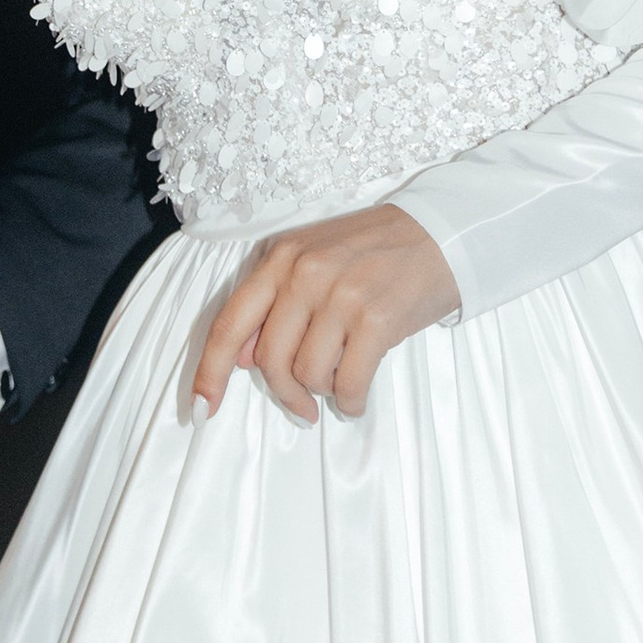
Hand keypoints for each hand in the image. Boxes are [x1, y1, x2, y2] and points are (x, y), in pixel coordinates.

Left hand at [190, 204, 459, 424]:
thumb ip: (273, 303)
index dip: (209, 373)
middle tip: (303, 406)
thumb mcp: (313, 260)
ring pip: (308, 374)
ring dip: (323, 393)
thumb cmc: (375, 252)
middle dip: (284, 393)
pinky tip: (356, 399)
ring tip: (342, 383)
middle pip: (269, 360)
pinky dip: (350, 401)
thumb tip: (240, 358)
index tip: (199, 410)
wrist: (443, 232)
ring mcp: (340, 295)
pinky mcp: (377, 319)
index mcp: (279, 258)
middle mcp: (303, 273)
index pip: (229, 324)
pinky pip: (348, 382)